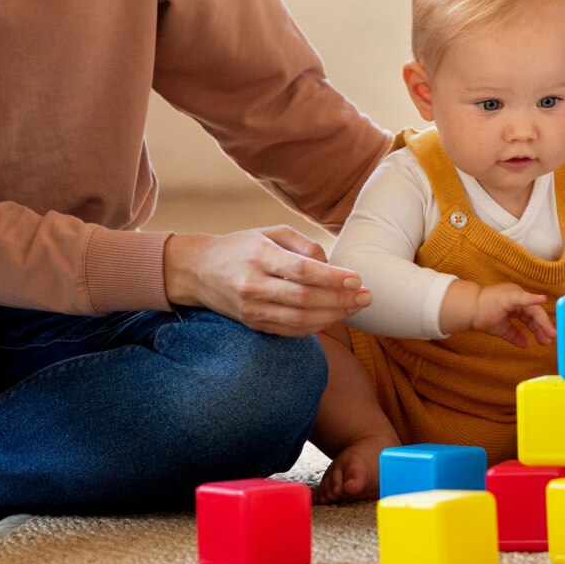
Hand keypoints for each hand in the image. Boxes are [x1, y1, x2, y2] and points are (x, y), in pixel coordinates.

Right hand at [163, 226, 371, 336]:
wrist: (197, 270)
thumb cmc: (242, 246)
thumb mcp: (271, 233)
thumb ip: (303, 246)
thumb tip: (332, 266)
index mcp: (260, 256)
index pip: (302, 271)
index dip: (332, 278)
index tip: (357, 279)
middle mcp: (253, 285)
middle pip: (304, 299)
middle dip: (340, 300)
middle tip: (367, 297)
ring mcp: (251, 309)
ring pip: (298, 319)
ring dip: (332, 316)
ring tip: (355, 307)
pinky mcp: (252, 323)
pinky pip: (289, 330)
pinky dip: (315, 327)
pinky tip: (333, 317)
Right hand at [442, 279, 554, 347]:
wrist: (468, 310)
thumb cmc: (482, 316)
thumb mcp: (503, 328)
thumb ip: (515, 335)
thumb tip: (526, 344)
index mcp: (516, 302)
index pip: (531, 316)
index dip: (539, 328)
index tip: (546, 339)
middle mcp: (518, 296)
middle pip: (534, 312)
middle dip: (542, 327)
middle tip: (550, 338)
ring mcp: (514, 294)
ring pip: (532, 309)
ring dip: (541, 322)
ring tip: (549, 333)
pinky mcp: (509, 296)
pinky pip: (522, 298)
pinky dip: (532, 299)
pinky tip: (541, 299)